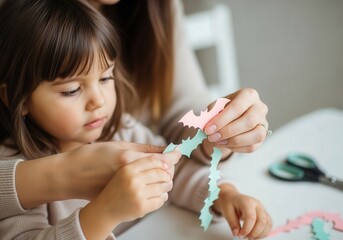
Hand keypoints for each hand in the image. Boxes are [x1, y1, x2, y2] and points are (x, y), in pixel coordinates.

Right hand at [56, 142, 176, 200]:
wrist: (72, 179)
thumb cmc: (93, 158)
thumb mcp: (117, 148)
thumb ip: (141, 149)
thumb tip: (161, 148)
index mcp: (126, 161)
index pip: (158, 159)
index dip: (170, 156)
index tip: (178, 152)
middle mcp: (131, 179)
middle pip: (163, 173)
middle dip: (169, 169)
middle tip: (168, 166)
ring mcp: (133, 194)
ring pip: (163, 187)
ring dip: (165, 182)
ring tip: (160, 178)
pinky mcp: (135, 207)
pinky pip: (158, 200)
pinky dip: (160, 194)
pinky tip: (152, 189)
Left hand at [204, 88, 268, 152]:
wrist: (229, 118)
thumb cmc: (223, 110)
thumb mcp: (215, 107)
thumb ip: (211, 113)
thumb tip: (205, 123)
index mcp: (248, 95)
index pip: (238, 107)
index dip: (222, 120)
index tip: (208, 129)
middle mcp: (260, 107)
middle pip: (249, 121)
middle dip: (228, 131)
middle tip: (212, 137)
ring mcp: (264, 123)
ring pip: (256, 135)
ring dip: (234, 141)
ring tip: (218, 141)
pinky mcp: (262, 136)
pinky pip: (253, 146)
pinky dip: (237, 148)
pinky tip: (226, 144)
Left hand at [213, 184, 271, 238]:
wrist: (232, 197)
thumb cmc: (229, 203)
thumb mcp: (226, 211)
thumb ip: (232, 223)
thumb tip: (237, 233)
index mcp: (247, 201)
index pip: (251, 217)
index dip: (247, 229)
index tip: (240, 235)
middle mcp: (257, 204)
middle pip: (262, 221)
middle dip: (254, 233)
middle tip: (245, 237)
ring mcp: (262, 209)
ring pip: (268, 224)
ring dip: (260, 234)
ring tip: (249, 237)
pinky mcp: (264, 214)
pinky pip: (268, 225)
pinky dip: (263, 232)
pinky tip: (255, 235)